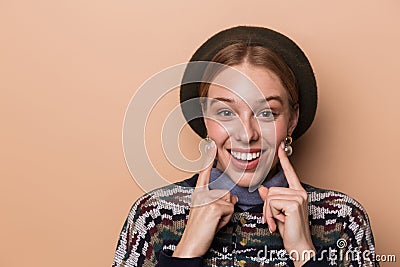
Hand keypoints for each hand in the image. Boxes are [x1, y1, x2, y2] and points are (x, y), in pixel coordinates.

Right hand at [173, 140, 237, 257]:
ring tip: (214, 222)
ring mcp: (207, 200)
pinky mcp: (214, 207)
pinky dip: (226, 219)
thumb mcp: (209, 213)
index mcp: (198, 194)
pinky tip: (216, 224)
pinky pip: (230, 209)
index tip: (211, 143)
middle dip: (225, 207)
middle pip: (225, 193)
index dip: (208, 157)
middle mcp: (201, 194)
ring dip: (226, 214)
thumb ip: (219, 202)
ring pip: (229, 202)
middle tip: (213, 219)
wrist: (191, 244)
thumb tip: (232, 198)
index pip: (204, 173)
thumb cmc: (199, 230)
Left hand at [258, 142, 314, 265]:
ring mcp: (298, 197)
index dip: (284, 160)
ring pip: (269, 197)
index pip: (289, 173)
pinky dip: (270, 214)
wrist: (298, 246)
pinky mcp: (294, 203)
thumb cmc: (289, 230)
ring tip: (277, 221)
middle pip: (271, 190)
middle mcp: (300, 193)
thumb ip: (271, 200)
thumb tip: (263, 189)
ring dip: (268, 212)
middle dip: (267, 206)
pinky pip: (271, 203)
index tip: (280, 147)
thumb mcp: (277, 212)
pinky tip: (279, 222)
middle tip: (274, 219)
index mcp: (298, 193)